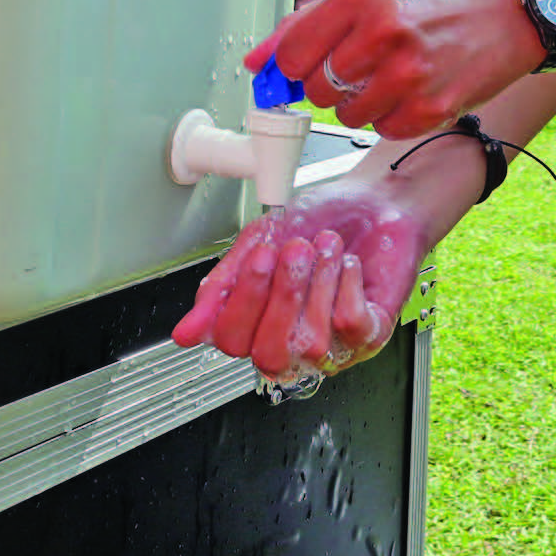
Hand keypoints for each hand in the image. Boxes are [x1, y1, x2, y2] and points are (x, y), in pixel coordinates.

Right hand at [171, 177, 429, 380]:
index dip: (242, 301)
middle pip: (269, 354)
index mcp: (259, 326)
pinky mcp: (370, 336)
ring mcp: (333, 347)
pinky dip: (347, 284)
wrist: (369, 201)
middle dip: (280, 296)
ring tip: (324, 247)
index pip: (232, 342)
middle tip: (294, 251)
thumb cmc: (316, 222)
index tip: (260, 255)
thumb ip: (221, 288)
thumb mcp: (258, 246)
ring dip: (318, 281)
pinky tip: (347, 263)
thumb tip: (185, 333)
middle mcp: (293, 345)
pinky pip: (350, 325)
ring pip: (310, 342)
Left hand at [252, 0, 541, 139]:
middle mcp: (383, 32)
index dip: (295, 65)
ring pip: (347, 114)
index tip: (304, 67)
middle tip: (360, 65)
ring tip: (391, 75)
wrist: (512, 8)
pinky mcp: (431, 107)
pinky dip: (390, 117)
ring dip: (361, 103)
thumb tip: (259, 61)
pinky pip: (382, 130)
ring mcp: (408, 73)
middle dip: (330, 83)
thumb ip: (311, 21)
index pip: (293, 51)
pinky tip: (412, 90)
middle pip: (317, 87)